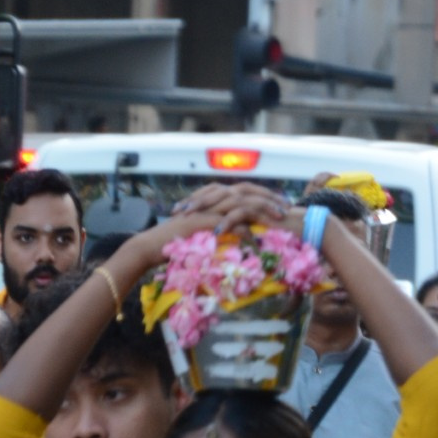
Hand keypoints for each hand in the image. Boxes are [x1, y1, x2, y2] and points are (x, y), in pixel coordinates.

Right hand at [113, 182, 295, 284]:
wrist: (150, 245)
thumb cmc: (173, 242)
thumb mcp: (201, 233)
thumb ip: (218, 229)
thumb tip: (235, 233)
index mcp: (213, 199)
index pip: (243, 191)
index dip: (262, 195)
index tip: (279, 204)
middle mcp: (212, 199)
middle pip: (247, 192)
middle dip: (269, 198)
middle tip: (287, 207)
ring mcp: (208, 209)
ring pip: (242, 203)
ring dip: (264, 210)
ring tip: (280, 219)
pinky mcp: (203, 221)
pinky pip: (230, 223)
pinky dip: (245, 230)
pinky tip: (257, 239)